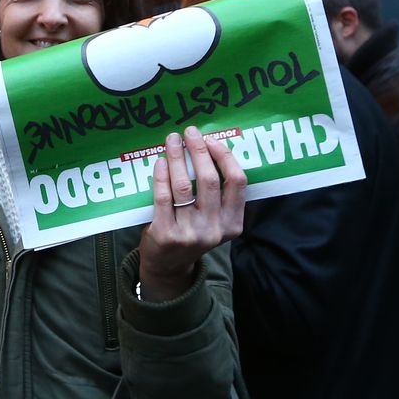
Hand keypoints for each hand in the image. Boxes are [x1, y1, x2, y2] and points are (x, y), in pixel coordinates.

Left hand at [138, 126, 245, 300]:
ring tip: (172, 140)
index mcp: (233, 223)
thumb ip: (219, 195)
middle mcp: (214, 230)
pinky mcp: (166, 234)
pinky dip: (161, 175)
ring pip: (184, 186)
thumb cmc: (192, 233)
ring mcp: (190, 234)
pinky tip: (161, 161)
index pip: (237, 182)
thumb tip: (211, 148)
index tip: (211, 140)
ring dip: (178, 157)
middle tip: (190, 132)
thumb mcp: (215, 220)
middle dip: (199, 150)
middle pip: (210, 180)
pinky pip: (163, 197)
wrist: (168, 267)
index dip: (225, 156)